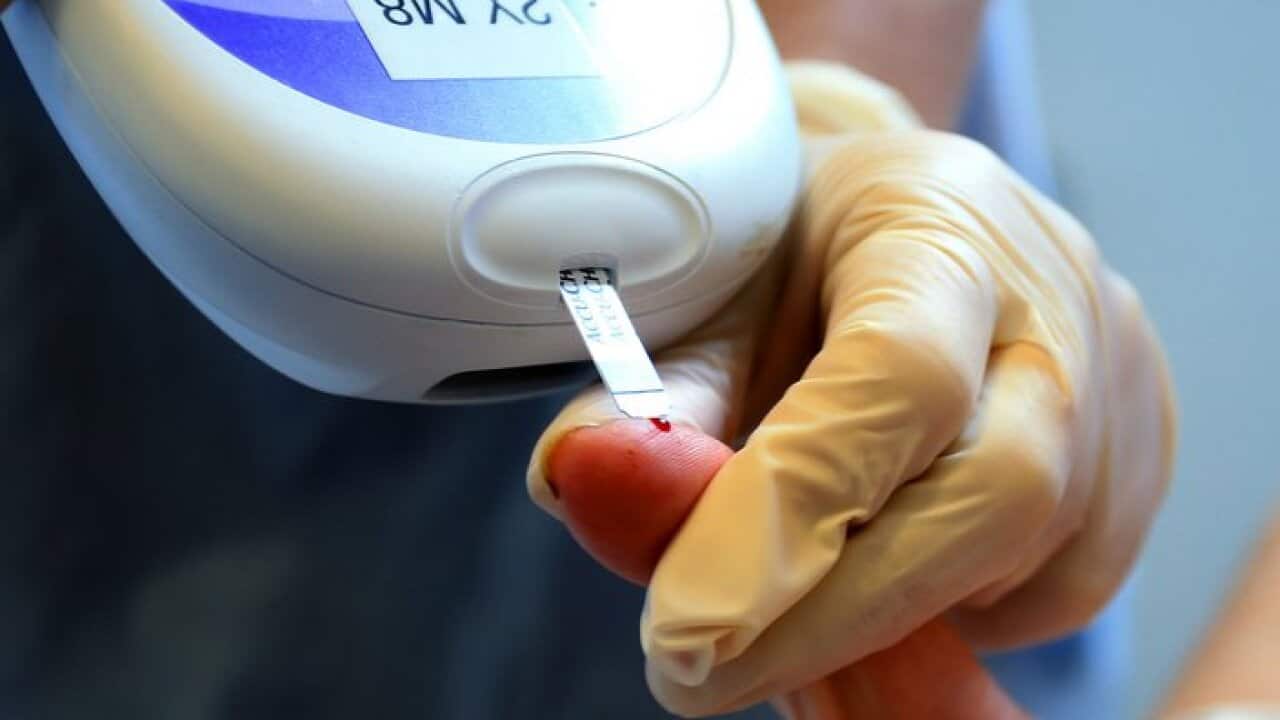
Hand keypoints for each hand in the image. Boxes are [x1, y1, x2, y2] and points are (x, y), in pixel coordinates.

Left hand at [527, 63, 1176, 715]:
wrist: (882, 213)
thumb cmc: (786, 250)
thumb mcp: (705, 294)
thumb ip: (652, 393)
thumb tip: (582, 478)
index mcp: (936, 215)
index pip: (896, 378)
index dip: (790, 514)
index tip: (681, 627)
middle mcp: (1055, 294)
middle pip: (996, 488)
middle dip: (840, 612)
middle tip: (701, 673)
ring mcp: (1118, 374)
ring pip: (1037, 556)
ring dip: (894, 613)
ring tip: (781, 603)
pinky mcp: (1139, 450)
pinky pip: (1065, 581)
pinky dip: (959, 608)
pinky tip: (881, 569)